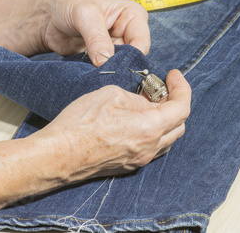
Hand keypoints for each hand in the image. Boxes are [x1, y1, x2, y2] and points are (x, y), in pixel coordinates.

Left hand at [0, 0, 149, 65]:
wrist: (46, 15)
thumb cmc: (68, 3)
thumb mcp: (84, 14)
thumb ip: (97, 37)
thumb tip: (106, 61)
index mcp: (133, 16)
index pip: (142, 42)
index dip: (132, 57)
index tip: (115, 68)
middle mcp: (128, 33)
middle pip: (134, 58)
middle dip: (120, 68)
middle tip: (105, 76)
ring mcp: (116, 49)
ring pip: (121, 68)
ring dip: (109, 74)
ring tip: (96, 77)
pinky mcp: (103, 61)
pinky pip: (106, 73)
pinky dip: (99, 77)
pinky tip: (92, 79)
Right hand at [31, 69, 190, 180]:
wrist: (57, 155)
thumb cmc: (80, 124)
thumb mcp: (112, 95)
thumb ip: (137, 98)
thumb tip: (145, 103)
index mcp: (150, 129)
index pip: (182, 108)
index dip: (182, 87)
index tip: (174, 75)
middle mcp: (149, 148)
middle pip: (179, 125)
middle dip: (175, 102)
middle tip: (161, 87)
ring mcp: (139, 160)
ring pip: (166, 138)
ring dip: (164, 118)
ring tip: (148, 101)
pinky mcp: (128, 165)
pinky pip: (151, 147)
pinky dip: (152, 131)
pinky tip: (136, 118)